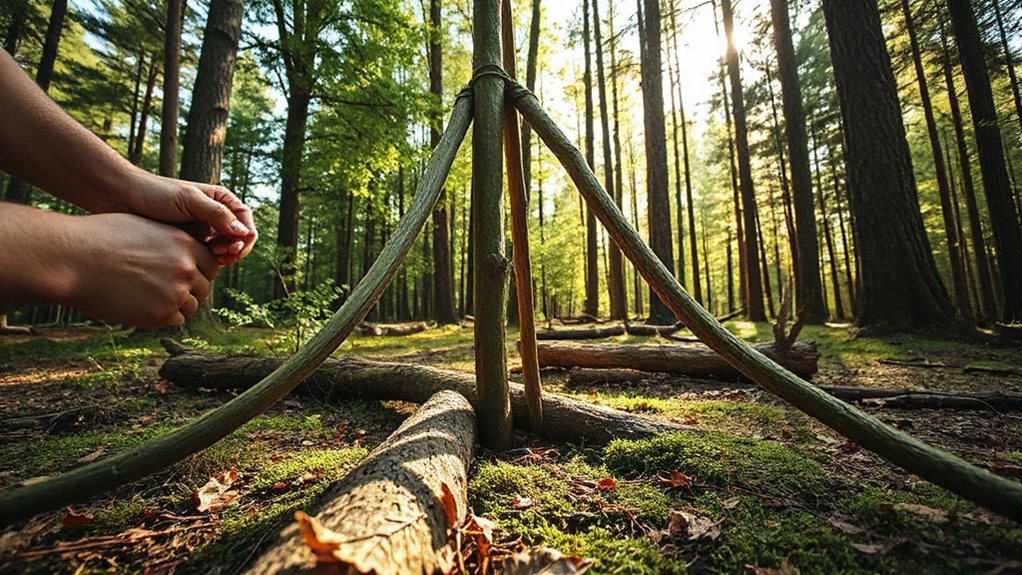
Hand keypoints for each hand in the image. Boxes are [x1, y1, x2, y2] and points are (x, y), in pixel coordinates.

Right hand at [64, 214, 219, 328]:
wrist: (74, 259)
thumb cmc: (101, 238)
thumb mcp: (145, 227)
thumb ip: (172, 241)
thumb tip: (187, 251)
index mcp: (185, 244)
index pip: (211, 264)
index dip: (200, 270)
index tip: (186, 274)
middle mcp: (186, 269)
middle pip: (204, 287)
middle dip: (190, 289)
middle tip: (167, 288)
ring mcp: (175, 293)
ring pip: (191, 305)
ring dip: (176, 304)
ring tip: (150, 296)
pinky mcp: (159, 315)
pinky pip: (175, 320)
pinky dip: (164, 316)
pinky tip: (143, 306)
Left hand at [113, 170, 257, 265]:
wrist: (122, 199)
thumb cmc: (155, 193)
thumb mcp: (189, 200)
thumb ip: (217, 215)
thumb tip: (243, 233)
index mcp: (220, 200)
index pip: (246, 221)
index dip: (245, 237)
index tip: (233, 248)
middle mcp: (215, 215)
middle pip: (239, 238)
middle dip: (235, 249)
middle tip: (221, 256)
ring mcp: (203, 230)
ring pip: (224, 249)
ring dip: (222, 257)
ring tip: (210, 259)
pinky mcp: (189, 243)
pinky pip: (207, 256)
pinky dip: (208, 262)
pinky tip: (197, 263)